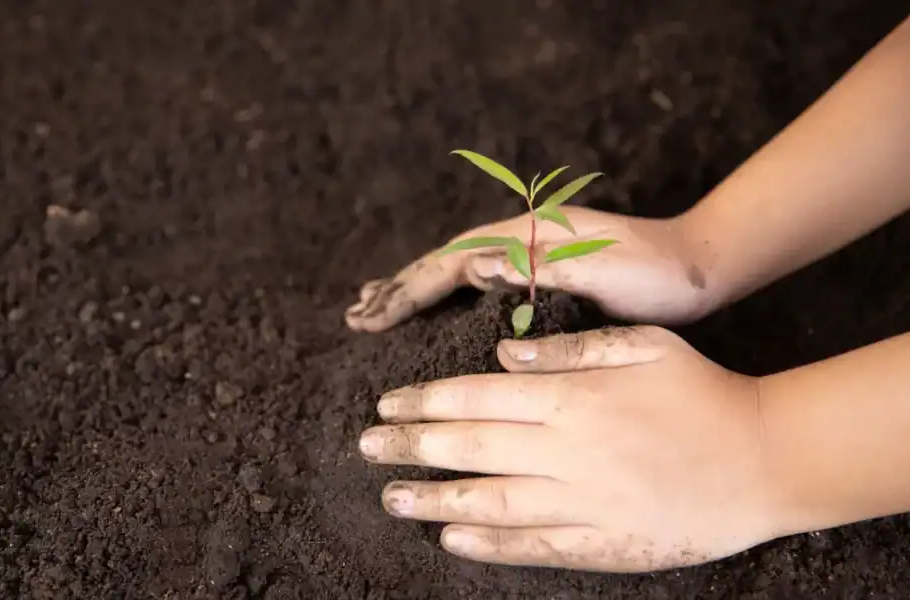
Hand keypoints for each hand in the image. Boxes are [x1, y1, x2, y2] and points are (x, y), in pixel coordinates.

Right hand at [344, 207, 712, 331]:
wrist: (698, 267)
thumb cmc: (655, 275)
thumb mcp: (602, 269)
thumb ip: (541, 266)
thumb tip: (475, 263)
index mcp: (527, 237)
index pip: (450, 263)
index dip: (407, 291)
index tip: (370, 315)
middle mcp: (520, 240)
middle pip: (443, 263)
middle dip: (398, 289)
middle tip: (355, 314)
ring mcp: (528, 253)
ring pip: (456, 271)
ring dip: (415, 289)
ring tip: (376, 305)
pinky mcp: (540, 272)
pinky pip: (478, 283)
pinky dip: (447, 294)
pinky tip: (437, 306)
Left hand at [358, 326, 782, 571]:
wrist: (766, 459)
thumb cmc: (703, 392)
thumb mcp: (642, 346)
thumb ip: (570, 349)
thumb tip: (502, 352)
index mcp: (572, 397)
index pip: (478, 397)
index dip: (426, 401)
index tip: (387, 404)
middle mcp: (567, 450)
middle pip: (471, 446)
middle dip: (411, 446)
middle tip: (366, 447)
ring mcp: (583, 500)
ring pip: (490, 499)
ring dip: (435, 499)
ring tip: (391, 496)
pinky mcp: (602, 542)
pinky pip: (533, 545)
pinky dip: (489, 545)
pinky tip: (451, 539)